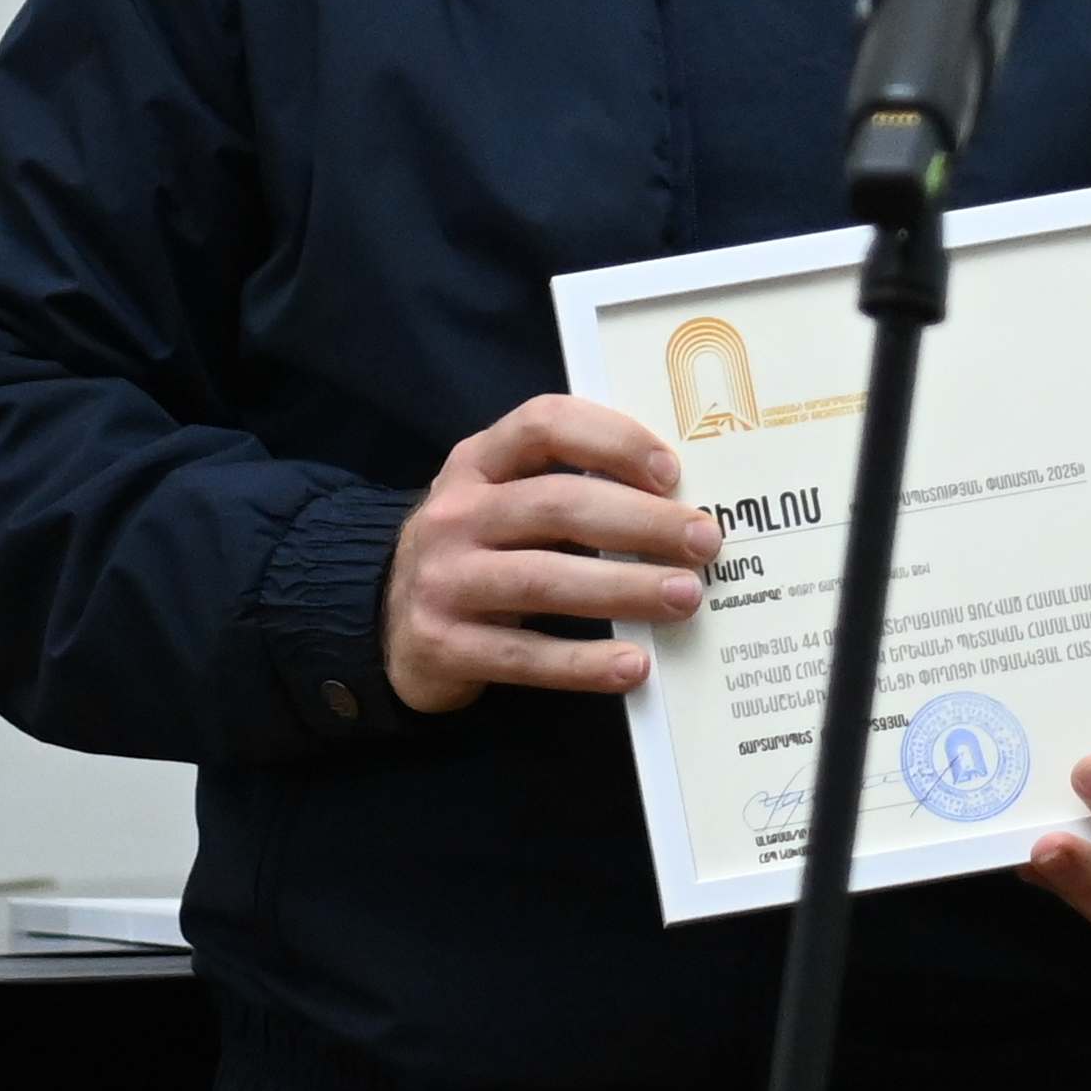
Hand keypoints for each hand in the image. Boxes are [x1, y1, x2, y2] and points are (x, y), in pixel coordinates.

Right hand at [379, 396, 712, 713]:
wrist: (385, 622)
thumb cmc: (477, 551)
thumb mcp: (502, 501)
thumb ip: (568, 488)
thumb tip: (680, 506)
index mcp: (477, 462)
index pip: (544, 423)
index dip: (613, 439)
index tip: (671, 472)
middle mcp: (455, 513)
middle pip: (557, 504)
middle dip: (641, 521)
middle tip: (704, 542)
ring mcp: (444, 580)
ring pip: (545, 579)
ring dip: (625, 588)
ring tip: (686, 597)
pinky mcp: (442, 645)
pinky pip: (525, 655)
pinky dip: (585, 663)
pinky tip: (635, 666)